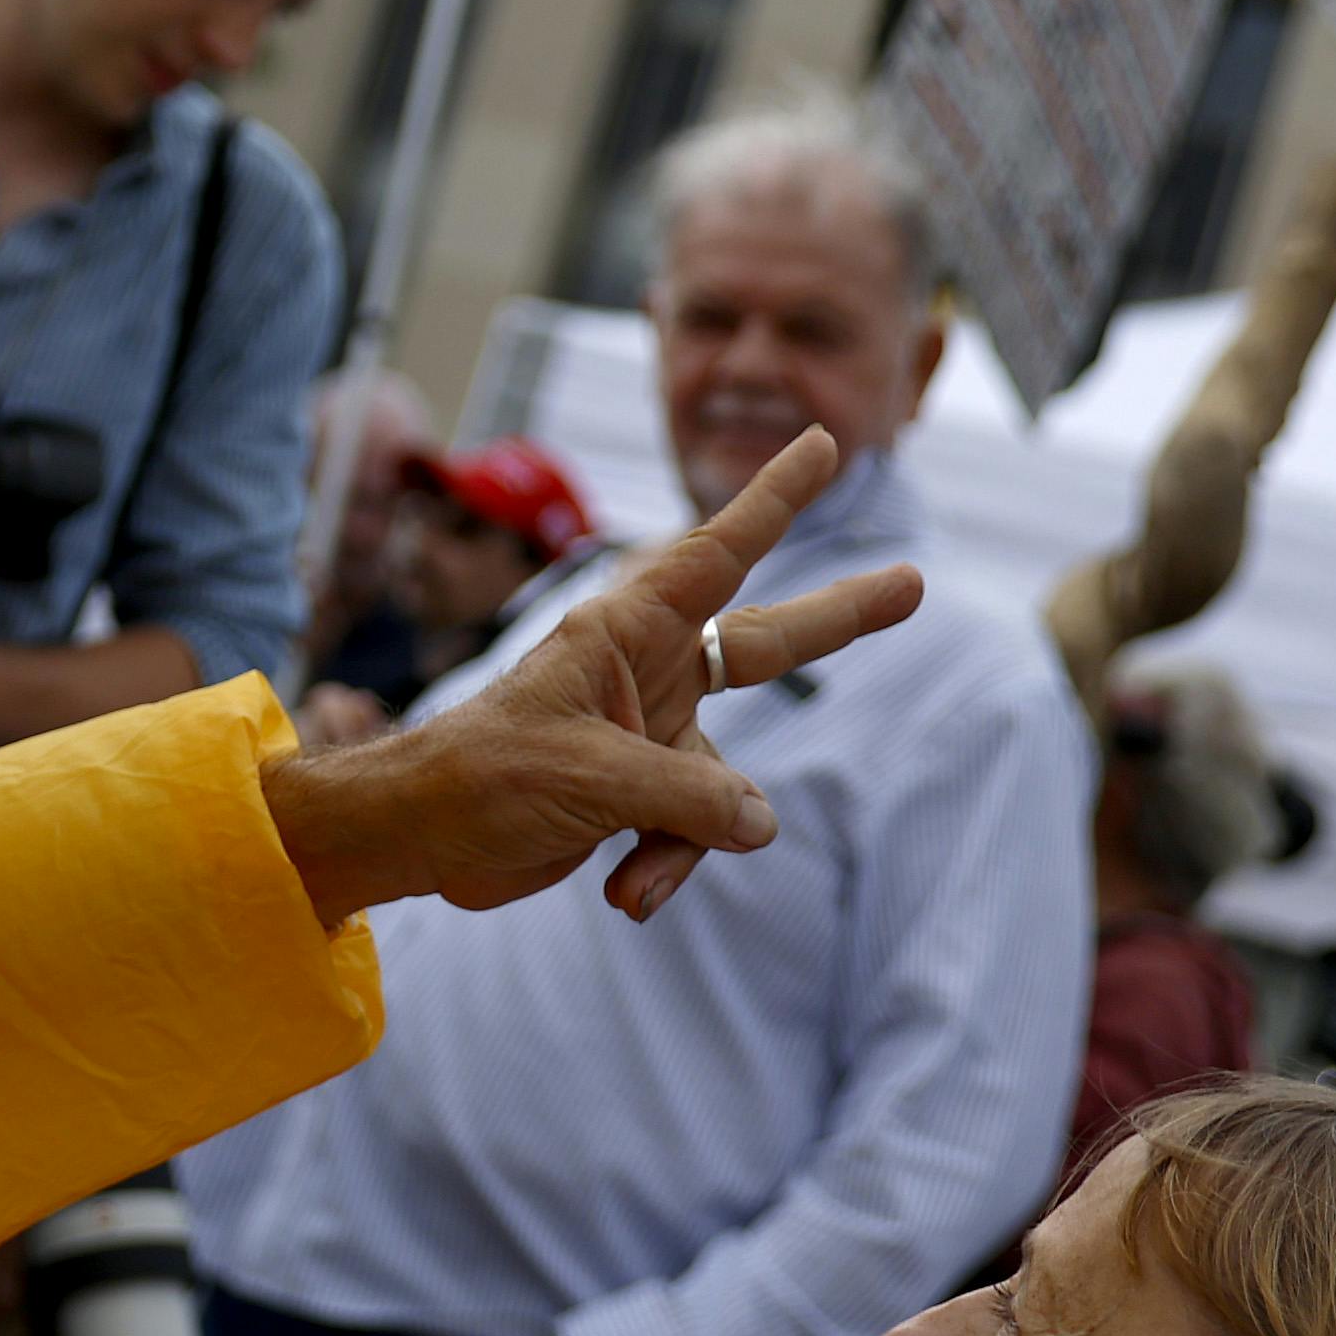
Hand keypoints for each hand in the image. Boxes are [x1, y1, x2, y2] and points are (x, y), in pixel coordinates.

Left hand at [253, 426, 914, 924]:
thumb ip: (688, 793)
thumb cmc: (481, 775)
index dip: (773, 499)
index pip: (717, 553)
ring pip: (724, 786)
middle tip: (914, 581)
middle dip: (838, 619)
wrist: (420, 839)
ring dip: (690, 838)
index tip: (822, 440)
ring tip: (630, 874)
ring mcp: (650, 732)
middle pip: (764, 644)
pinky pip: (693, 832)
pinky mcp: (640, 793)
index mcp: (626, 631)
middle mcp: (648, 671)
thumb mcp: (590, 775)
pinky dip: (666, 867)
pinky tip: (623, 894)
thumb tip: (761, 821)